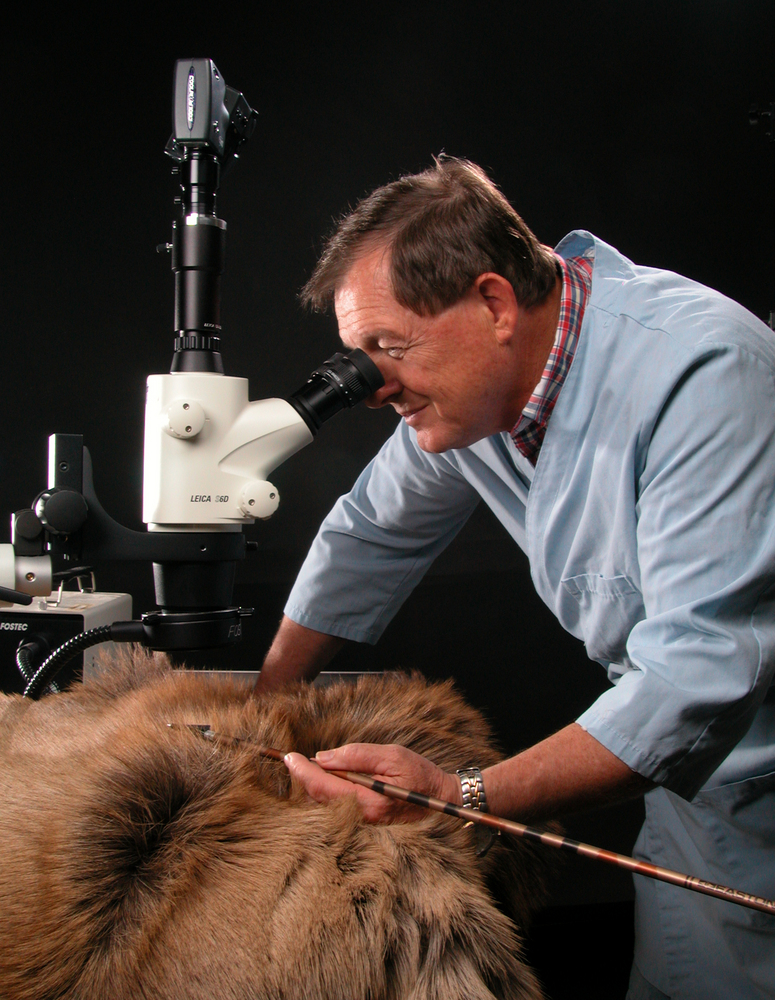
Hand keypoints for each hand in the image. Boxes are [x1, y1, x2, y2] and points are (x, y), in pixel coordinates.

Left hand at [284, 743, 462, 822]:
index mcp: (370, 802)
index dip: (304, 773)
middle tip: (291, 759)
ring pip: (326, 803)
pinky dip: (324, 790)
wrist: (440, 797)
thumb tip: (323, 758)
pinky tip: (322, 777)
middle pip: (320, 798)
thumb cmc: (420, 774)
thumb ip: (357, 756)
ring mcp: (362, 820)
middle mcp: (363, 816)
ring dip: (312, 784)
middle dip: (303, 778)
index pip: (326, 788)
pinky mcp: (363, 818)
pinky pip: (336, 805)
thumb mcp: (392, 756)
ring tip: (302, 765)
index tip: (289, 758)